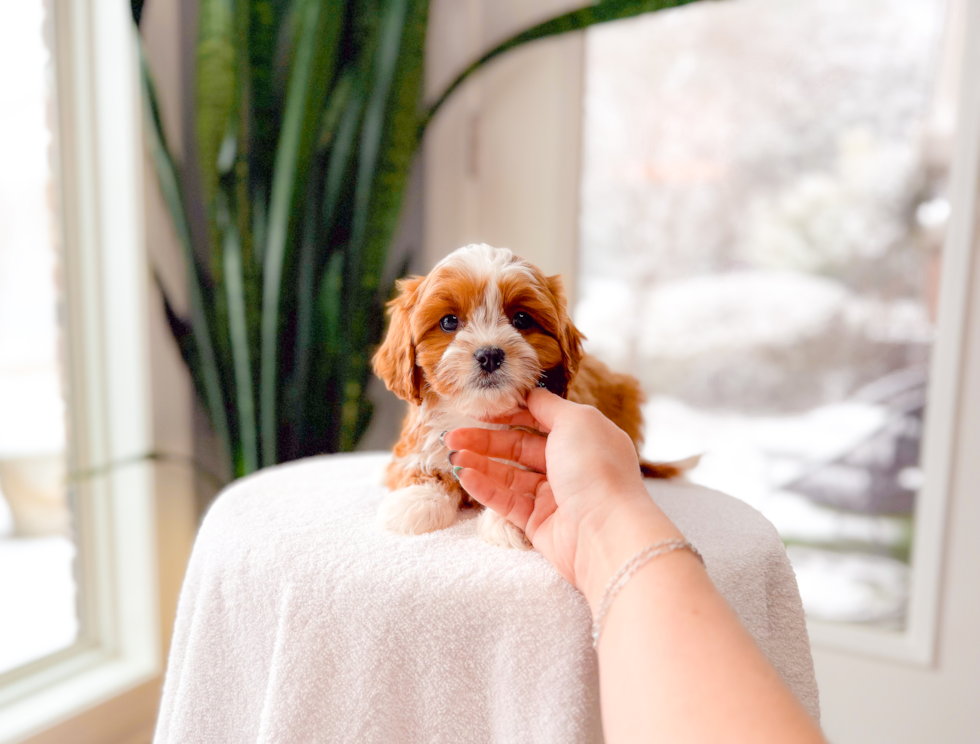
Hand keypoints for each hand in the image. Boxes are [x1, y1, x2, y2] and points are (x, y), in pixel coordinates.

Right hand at [444, 389, 682, 607]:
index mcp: (582, 438)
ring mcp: (555, 496)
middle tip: (451, 437)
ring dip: (480, 464)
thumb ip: (548, 405)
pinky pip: (507, 502)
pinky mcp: (540, 524)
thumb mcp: (576, 420)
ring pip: (509, 475)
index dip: (508, 413)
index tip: (479, 410)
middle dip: (484, 440)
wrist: (606, 531)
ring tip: (453, 457)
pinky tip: (465, 476)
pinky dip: (485, 489)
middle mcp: (570, 465)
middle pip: (518, 448)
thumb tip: (529, 393)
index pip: (539, 419)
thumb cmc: (596, 468)